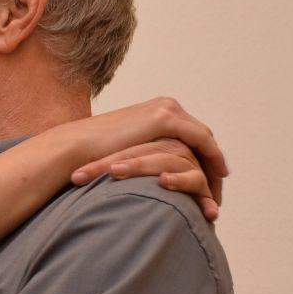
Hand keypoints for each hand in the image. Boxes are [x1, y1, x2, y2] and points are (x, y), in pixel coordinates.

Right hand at [66, 98, 227, 220]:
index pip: (187, 136)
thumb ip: (143, 155)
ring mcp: (166, 109)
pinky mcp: (164, 118)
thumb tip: (150, 174)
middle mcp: (164, 106)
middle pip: (199, 136)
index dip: (199, 159)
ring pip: (204, 138)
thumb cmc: (91, 156)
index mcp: (155, 112)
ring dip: (214, 162)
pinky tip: (217, 175)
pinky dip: (213, 157)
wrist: (75, 148)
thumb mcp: (126, 153)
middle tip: (215, 187)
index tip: (205, 181)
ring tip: (217, 187)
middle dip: (210, 162)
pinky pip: (201, 140)